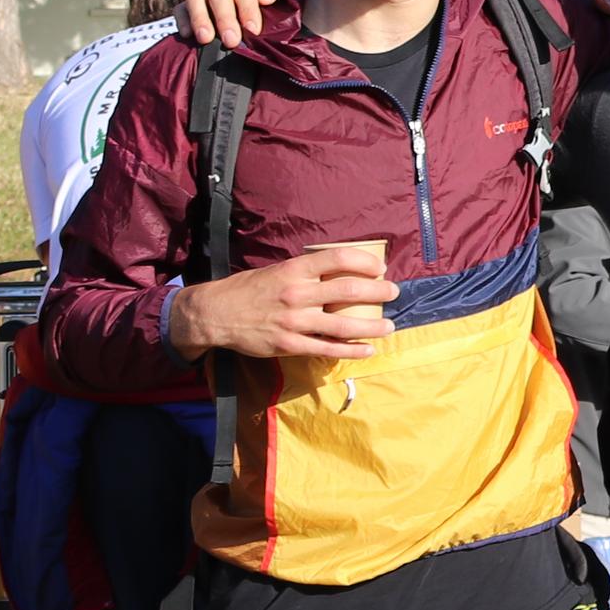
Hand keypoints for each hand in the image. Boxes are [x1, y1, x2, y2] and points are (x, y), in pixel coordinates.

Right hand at [167, 242, 394, 361]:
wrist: (215, 314)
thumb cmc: (249, 289)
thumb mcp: (277, 270)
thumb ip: (306, 271)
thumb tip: (339, 270)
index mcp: (295, 269)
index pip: (338, 259)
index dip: (365, 261)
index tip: (380, 267)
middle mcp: (297, 293)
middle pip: (348, 291)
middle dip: (378, 292)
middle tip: (393, 292)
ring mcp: (294, 321)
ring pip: (343, 325)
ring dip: (372, 326)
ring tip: (389, 326)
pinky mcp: (289, 345)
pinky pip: (327, 349)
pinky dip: (351, 350)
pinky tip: (367, 350)